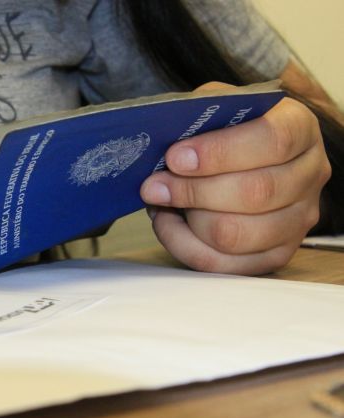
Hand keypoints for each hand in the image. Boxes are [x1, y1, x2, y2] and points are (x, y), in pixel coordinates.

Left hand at [140, 83, 330, 274]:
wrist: (235, 157)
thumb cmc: (221, 131)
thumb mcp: (213, 108)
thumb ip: (195, 119)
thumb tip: (161, 143)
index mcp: (300, 129)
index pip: (273, 141)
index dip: (219, 152)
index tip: (175, 157)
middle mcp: (309, 175)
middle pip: (255, 193)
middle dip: (193, 191)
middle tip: (154, 185)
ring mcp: (297, 220)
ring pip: (237, 234)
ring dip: (188, 221)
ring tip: (161, 202)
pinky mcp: (275, 254)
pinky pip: (222, 264)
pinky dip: (184, 245)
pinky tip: (168, 222)